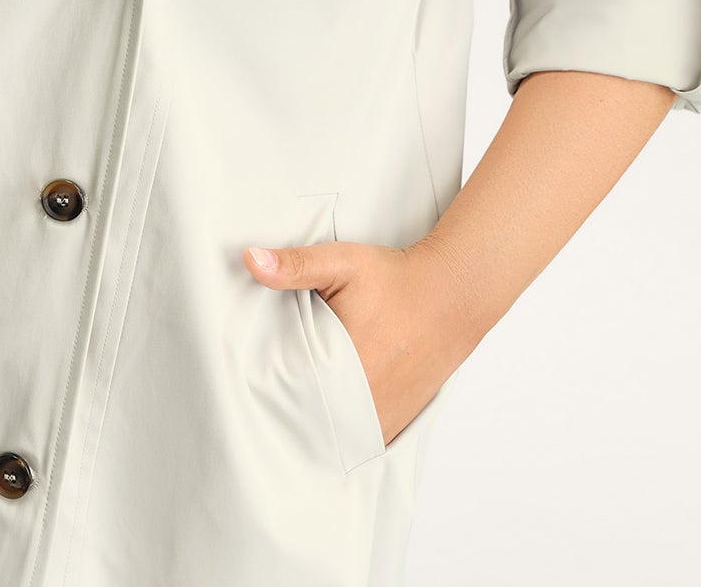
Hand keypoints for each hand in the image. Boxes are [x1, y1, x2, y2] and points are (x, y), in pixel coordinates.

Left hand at [242, 235, 474, 447]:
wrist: (450, 295)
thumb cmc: (395, 279)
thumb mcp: (341, 263)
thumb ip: (295, 265)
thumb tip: (250, 260)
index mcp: (341, 367)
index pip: (286, 393)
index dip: (266, 386)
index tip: (249, 378)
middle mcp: (362, 402)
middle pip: (308, 419)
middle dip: (287, 408)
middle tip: (268, 393)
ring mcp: (381, 418)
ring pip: (332, 435)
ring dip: (315, 424)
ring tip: (295, 405)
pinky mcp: (396, 423)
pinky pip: (357, 439)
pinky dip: (341, 431)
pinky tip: (327, 414)